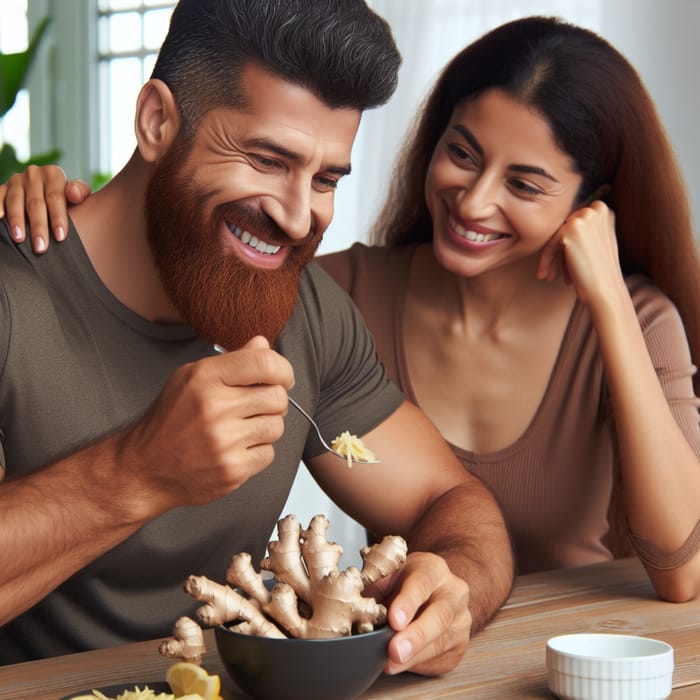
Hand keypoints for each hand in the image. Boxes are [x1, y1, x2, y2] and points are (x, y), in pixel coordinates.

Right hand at [0, 165, 90, 253]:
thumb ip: (80, 191)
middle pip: (35, 203)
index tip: (60, 237)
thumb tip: (74, 194)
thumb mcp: (79, 193)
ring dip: (16, 221)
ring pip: (15, 202)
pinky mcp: (3, 187)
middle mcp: (33, 175)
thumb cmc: (68, 198)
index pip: (55, 197)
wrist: (47, 190)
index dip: (58, 218)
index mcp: (53, 174)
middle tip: (41, 247)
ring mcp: (16, 180)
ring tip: (19, 239)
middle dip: (38, 226)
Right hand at [116, 336, 294, 514]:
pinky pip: (268, 454)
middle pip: (278, 397)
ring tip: (241, 429)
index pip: (265, 363)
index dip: (283, 370)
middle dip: (273, 401)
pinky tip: (235, 449)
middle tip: (256, 407)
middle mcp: (215, 408)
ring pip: (277, 426)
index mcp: (205, 378)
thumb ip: (232, 361)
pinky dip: (257, 452)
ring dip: (265, 427)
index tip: (282, 378)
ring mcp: (224, 441)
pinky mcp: (232, 470)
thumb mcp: (191, 378)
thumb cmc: (170, 420)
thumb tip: (263, 344)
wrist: (144, 468)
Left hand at [366, 551, 471, 675]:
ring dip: (414, 656)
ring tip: (391, 663)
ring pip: (442, 641)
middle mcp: (453, 592)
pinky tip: (402, 664)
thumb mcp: (390, 573)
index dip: (407, 603)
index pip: (422, 583)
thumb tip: (353, 603)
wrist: (436, 589)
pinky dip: (419, 664)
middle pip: (439, 615)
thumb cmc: (407, 582)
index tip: (394, 621)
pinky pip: (441, 657)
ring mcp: (460, 619)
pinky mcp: (460, 644)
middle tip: (395, 651)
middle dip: (416, 636)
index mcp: (433, 569)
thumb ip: (376, 586)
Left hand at [537, 200, 622, 305]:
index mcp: (603, 211)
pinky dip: (545, 260)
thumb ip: (584, 231)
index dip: (566, 247)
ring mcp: (584, 216)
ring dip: (553, 260)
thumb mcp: (597, 244)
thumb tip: (562, 228)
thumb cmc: (601, 273)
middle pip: (564, 231)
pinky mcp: (571, 228)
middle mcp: (596, 209)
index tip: (563, 266)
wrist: (606, 290)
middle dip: (559, 254)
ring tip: (549, 277)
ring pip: (557, 239)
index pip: (573, 225)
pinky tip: (542, 275)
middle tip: (553, 275)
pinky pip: (550, 244)